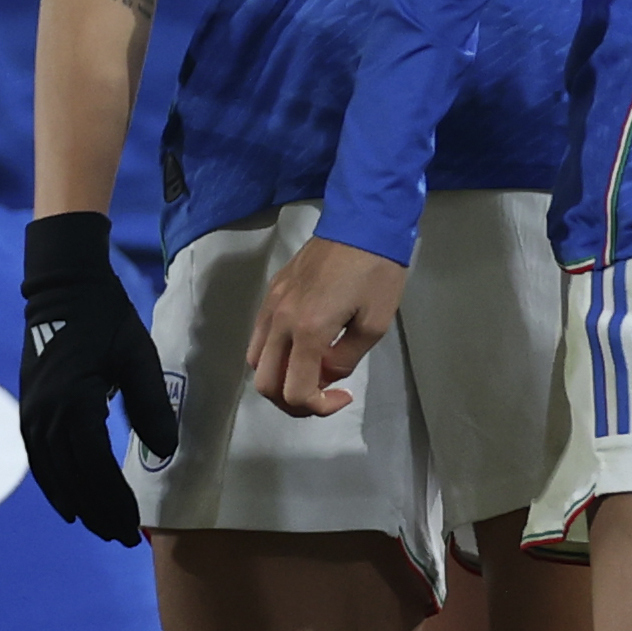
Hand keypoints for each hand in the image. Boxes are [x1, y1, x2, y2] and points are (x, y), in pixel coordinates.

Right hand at [18, 210, 176, 545]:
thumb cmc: (106, 320)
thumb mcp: (138, 358)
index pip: (96, 468)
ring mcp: (32, 412)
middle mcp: (46, 414)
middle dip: (98, 512)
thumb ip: (151, 406)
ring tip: (99, 528)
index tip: (136, 526)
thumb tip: (165, 453)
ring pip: (53, 473)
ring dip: (76, 504)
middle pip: (73, 478)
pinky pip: (38, 459)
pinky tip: (68, 503)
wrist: (61, 288)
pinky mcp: (28, 408)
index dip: (115, 500)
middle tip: (123, 539)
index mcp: (74, 403)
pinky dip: (53, 485)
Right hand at [248, 236, 407, 418]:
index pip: (296, 390)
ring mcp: (271, 304)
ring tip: (308, 373)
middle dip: (292, 401)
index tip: (342, 395)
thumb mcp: (375, 324)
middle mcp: (280, 320)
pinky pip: (259, 334)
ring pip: (254, 359)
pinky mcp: (272, 290)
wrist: (362, 223)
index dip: (319, 407)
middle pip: (265, 382)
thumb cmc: (376, 273)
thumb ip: (345, 358)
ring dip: (278, 377)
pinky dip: (273, 353)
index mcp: (308, 331)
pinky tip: (301, 346)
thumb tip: (326, 373)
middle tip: (320, 395)